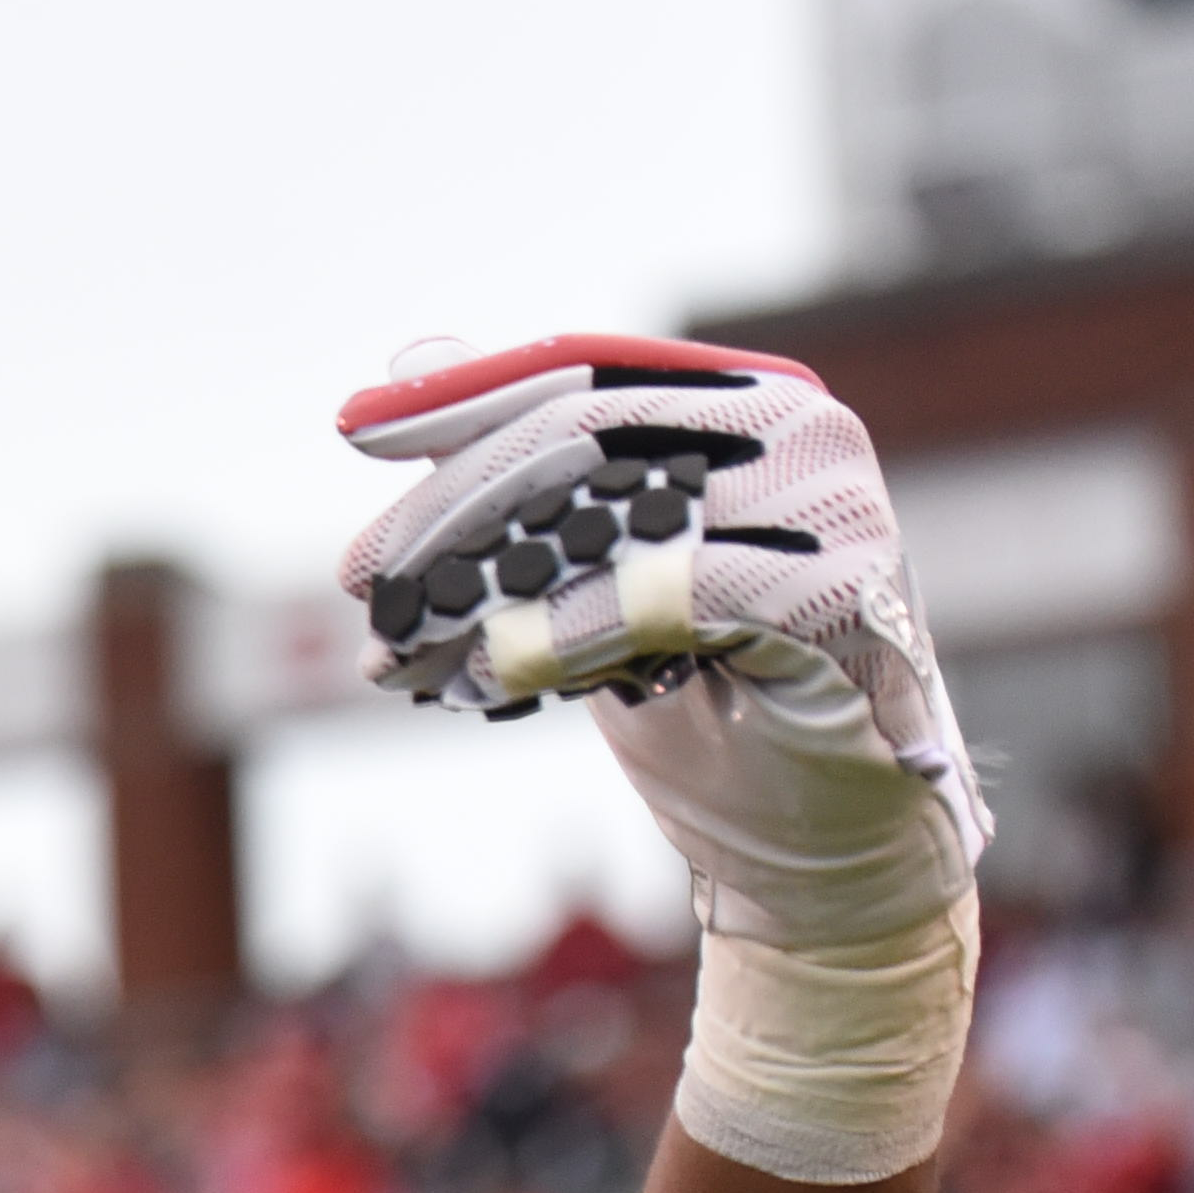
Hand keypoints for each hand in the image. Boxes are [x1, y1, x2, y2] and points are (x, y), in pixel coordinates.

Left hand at [336, 333, 987, 951]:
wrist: (823, 831)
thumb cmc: (713, 699)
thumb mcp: (594, 576)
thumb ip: (523, 472)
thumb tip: (407, 361)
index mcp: (749, 402)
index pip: (585, 376)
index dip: (464, 399)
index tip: (352, 432)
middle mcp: (801, 429)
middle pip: (585, 441)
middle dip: (452, 515)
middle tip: (357, 578)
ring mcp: (832, 504)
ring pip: (612, 520)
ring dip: (484, 593)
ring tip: (400, 650)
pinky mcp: (841, 588)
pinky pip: (668, 593)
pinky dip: (564, 636)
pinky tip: (490, 676)